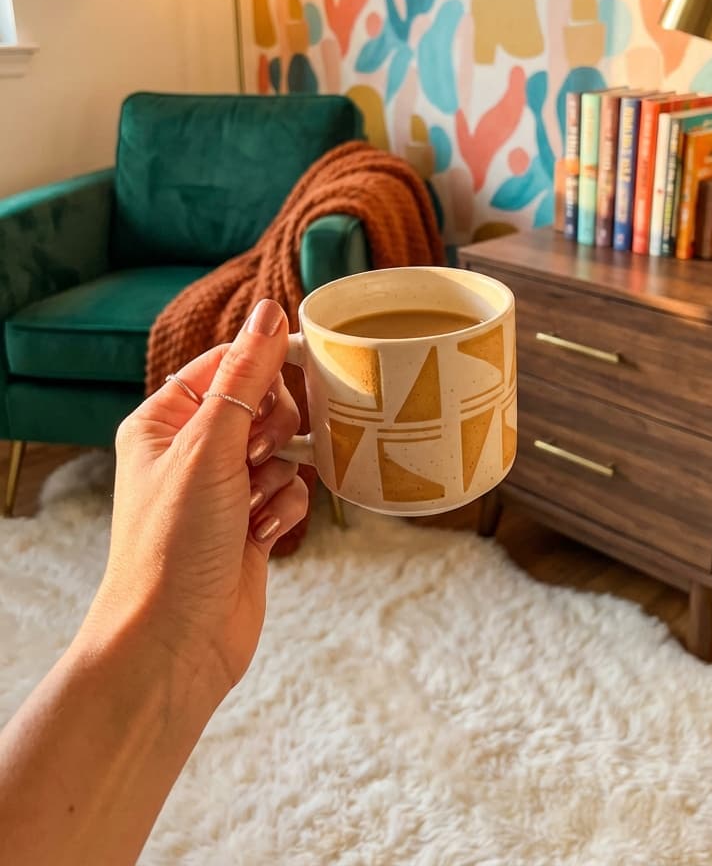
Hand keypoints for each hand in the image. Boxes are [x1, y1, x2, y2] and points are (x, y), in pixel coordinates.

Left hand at [85, 299, 308, 706]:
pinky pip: (290, 492)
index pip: (228, 363)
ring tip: (254, 504)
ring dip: (281, 475)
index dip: (266, 366)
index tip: (302, 370)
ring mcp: (222, 490)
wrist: (174, 643)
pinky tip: (262, 536)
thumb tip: (271, 313)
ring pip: (283, 450)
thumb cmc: (173, 546)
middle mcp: (192, 451)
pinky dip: (285, 509)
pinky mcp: (249, 525)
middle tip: (259, 455)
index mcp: (165, 421)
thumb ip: (246, 376)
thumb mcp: (210, 446)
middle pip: (263, 404)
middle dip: (276, 429)